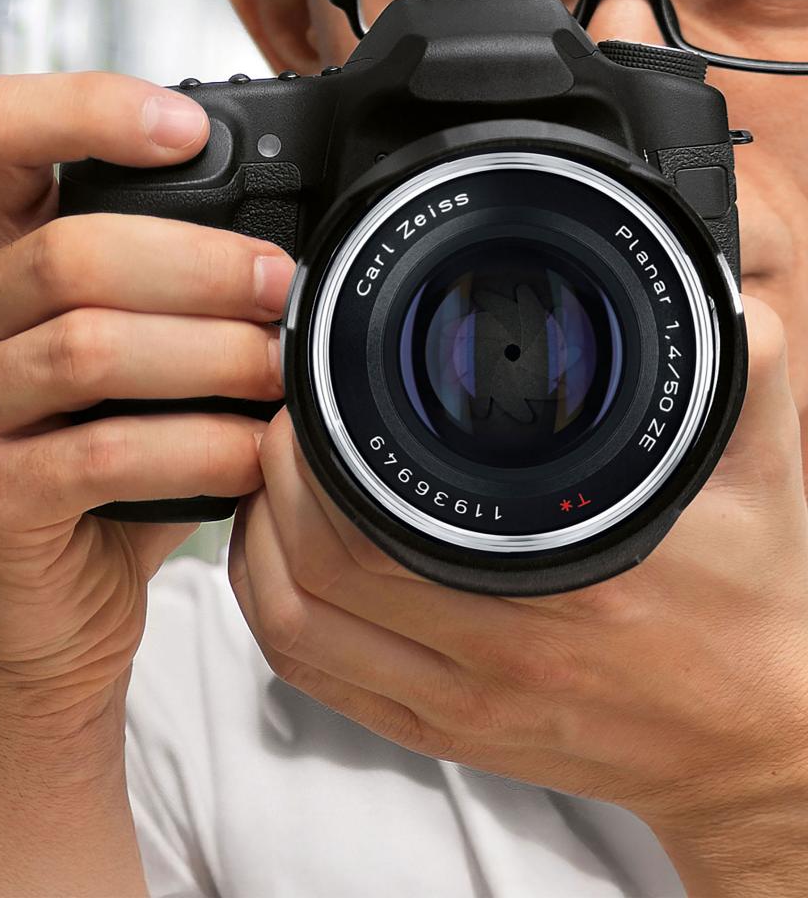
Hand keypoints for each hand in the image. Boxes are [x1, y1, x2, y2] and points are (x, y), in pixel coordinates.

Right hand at [0, 72, 292, 894]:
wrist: (24, 626)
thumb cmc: (82, 486)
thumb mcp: (115, 367)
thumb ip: (162, 292)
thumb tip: (297, 237)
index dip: (92, 109)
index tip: (191, 132)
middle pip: (69, 249)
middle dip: (201, 262)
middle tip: (283, 289)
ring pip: (87, 345)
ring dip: (209, 353)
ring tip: (279, 371)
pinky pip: (101, 452)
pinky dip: (197, 447)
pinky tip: (250, 453)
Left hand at [230, 295, 807, 894]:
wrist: (763, 734)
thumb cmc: (752, 597)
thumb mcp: (760, 471)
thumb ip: (735, 368)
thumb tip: (702, 281)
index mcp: (568, 587)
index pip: (374, 527)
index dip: (317, 454)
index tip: (314, 393)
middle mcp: (501, 658)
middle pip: (314, 569)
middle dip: (276, 480)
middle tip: (284, 421)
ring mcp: (462, 705)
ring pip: (294, 627)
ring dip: (256, 545)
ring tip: (269, 480)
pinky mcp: (439, 734)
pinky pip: (312, 677)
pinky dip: (269, 611)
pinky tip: (273, 558)